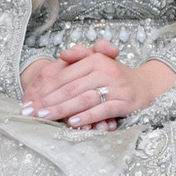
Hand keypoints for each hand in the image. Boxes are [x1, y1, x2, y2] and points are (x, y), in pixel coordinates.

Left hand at [21, 41, 175, 129]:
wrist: (145, 86)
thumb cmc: (115, 76)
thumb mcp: (98, 61)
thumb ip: (80, 57)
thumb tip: (63, 53)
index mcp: (95, 59)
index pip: (65, 76)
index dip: (45, 89)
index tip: (29, 101)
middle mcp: (106, 70)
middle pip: (71, 88)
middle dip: (48, 101)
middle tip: (31, 112)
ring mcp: (116, 87)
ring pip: (84, 99)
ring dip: (62, 109)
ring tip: (45, 117)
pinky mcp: (125, 102)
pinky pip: (102, 110)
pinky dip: (86, 117)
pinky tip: (72, 122)